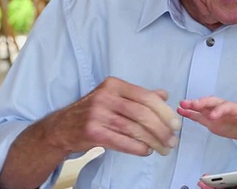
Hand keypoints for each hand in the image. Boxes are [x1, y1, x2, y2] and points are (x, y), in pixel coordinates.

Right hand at [44, 76, 180, 156]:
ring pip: (134, 129)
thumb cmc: (92, 112)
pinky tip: (147, 150)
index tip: (175, 124)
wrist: (61, 128)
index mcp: (114, 85)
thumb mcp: (114, 98)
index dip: (164, 111)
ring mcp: (97, 114)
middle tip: (172, 140)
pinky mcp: (91, 132)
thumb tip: (164, 95)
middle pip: (142, 114)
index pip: (145, 97)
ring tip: (164, 148)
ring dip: (153, 140)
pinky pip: (122, 141)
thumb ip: (139, 97)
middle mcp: (105, 96)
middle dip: (161, 129)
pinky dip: (138, 148)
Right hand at [177, 96, 236, 140]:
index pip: (228, 107)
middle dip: (202, 103)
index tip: (213, 116)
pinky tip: (182, 112)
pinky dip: (191, 114)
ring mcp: (218, 114)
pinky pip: (201, 117)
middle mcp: (226, 109)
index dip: (220, 110)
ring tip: (181, 106)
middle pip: (213, 103)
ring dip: (193, 106)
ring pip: (204, 108)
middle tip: (191, 104)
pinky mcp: (213, 122)